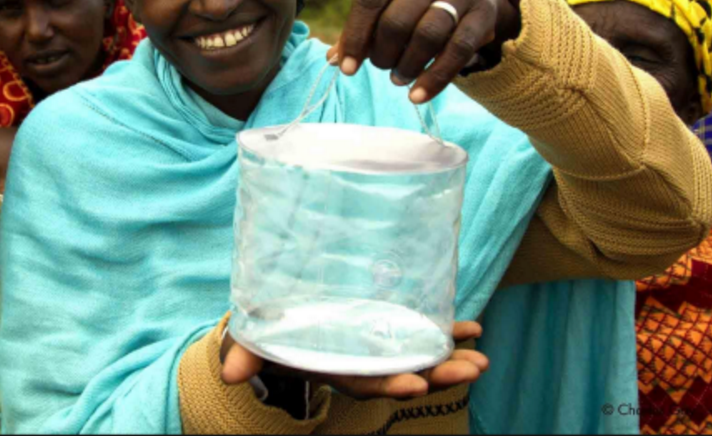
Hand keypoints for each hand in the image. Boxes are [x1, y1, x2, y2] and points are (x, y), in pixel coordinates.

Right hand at [220, 320, 487, 400]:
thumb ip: (245, 355)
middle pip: (402, 374)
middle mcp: (359, 362)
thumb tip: (229, 373)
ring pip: (417, 358)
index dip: (389, 386)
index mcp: (332, 367)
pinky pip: (418, 334)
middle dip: (438, 375)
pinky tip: (473, 328)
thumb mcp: (253, 342)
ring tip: (482, 358)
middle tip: (473, 369)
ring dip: (451, 359)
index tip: (417, 385)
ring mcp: (375, 347)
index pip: (364, 382)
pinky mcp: (383, 328)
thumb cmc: (266, 334)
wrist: (278, 324)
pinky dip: (447, 332)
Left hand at [326, 0, 519, 103]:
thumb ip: (363, 26)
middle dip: (383, 54)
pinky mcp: (485, 10)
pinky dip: (435, 78)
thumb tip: (333, 59)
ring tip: (398, 79)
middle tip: (382, 68)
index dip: (355, 36)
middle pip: (397, 20)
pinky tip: (418, 96)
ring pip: (427, 35)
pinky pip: (457, 51)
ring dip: (407, 66)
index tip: (347, 68)